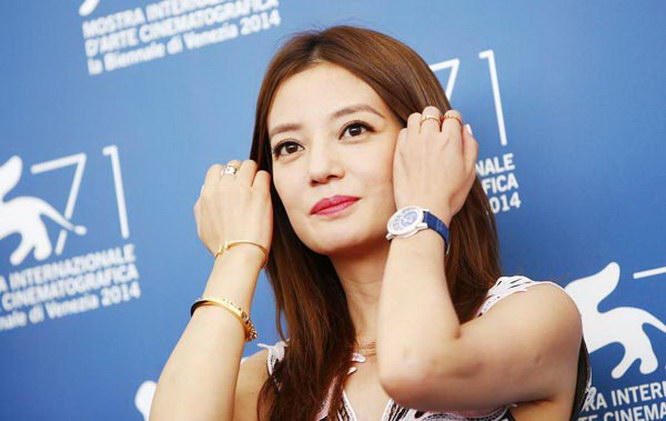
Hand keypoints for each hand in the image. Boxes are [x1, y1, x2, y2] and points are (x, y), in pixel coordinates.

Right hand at [193, 159, 272, 264]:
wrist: (238, 255)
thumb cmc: (222, 246)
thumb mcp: (202, 226)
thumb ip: (202, 207)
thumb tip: (205, 196)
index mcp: (208, 194)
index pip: (216, 170)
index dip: (226, 175)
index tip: (233, 184)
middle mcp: (223, 188)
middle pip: (233, 165)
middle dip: (241, 172)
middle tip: (248, 184)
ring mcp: (241, 189)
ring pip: (249, 165)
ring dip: (254, 173)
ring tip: (258, 186)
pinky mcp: (259, 194)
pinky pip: (264, 175)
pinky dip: (265, 180)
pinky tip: (265, 192)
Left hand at [392, 107, 477, 225]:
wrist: (423, 210)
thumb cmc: (449, 195)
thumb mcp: (470, 172)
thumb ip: (470, 146)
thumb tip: (465, 128)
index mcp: (450, 141)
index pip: (452, 116)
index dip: (454, 122)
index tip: (452, 131)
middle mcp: (430, 138)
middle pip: (432, 112)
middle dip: (437, 118)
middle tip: (438, 132)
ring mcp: (412, 143)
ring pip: (415, 118)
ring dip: (421, 123)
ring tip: (425, 137)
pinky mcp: (399, 151)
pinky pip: (403, 131)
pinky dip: (409, 134)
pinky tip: (414, 146)